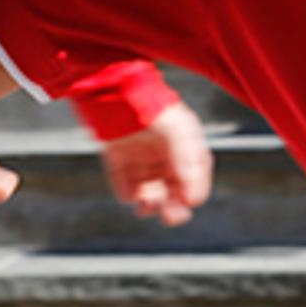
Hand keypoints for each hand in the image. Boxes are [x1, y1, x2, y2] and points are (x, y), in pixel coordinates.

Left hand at [100, 101, 213, 224]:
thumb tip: (194, 199)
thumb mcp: (177, 131)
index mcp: (184, 145)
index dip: (194, 191)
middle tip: (171, 216)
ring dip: (153, 204)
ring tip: (148, 205)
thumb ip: (188, 162)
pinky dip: (130, 195)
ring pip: (152, 193)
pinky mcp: (118, 162)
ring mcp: (141, 159)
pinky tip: (133, 196)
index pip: (196, 177)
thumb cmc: (149, 106)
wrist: (109, 90)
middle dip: (174, 206)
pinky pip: (126, 188)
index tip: (190, 201)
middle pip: (175, 190)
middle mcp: (164, 154)